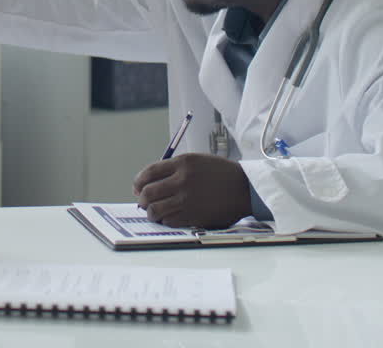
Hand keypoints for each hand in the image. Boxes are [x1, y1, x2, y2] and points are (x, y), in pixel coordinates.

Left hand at [132, 153, 252, 228]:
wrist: (245, 188)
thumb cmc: (220, 174)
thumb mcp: (197, 161)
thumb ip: (174, 169)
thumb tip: (149, 183)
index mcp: (182, 163)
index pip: (149, 173)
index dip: (138, 182)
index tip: (137, 188)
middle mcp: (182, 180)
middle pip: (148, 192)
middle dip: (142, 199)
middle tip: (144, 202)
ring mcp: (187, 199)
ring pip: (155, 210)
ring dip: (150, 212)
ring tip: (154, 212)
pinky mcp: (194, 216)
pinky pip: (169, 221)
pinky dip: (165, 220)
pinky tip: (168, 217)